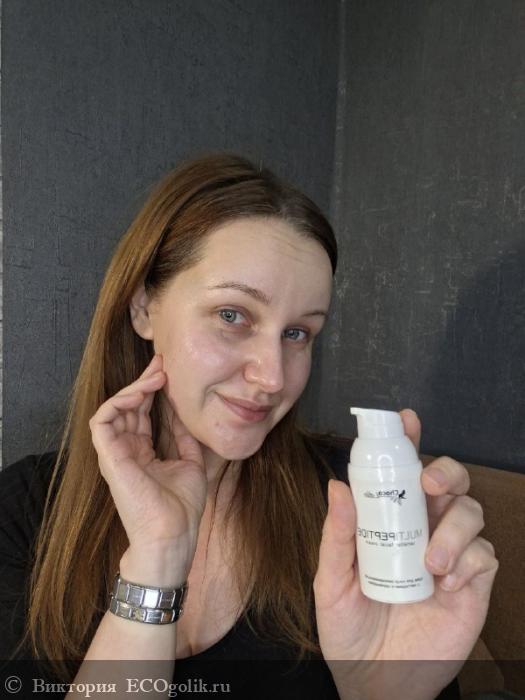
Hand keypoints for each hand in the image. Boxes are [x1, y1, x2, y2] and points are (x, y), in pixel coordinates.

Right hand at [89, 353, 206, 579]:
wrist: (173, 535)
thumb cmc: (181, 508)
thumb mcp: (189, 463)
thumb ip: (183, 437)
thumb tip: (184, 412)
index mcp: (142, 453)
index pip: (142, 414)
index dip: (153, 390)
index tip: (169, 371)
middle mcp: (126, 451)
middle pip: (129, 406)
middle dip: (145, 381)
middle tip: (162, 362)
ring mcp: (115, 453)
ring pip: (114, 408)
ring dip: (134, 387)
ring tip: (156, 375)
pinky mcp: (109, 456)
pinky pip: (103, 419)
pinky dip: (119, 401)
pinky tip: (141, 391)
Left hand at [313, 409, 498, 699]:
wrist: (374, 680)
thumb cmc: (349, 627)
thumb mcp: (331, 580)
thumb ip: (337, 534)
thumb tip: (338, 486)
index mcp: (389, 520)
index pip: (402, 473)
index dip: (408, 442)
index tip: (405, 420)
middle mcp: (424, 529)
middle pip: (450, 480)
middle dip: (446, 470)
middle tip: (429, 483)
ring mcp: (451, 555)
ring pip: (471, 512)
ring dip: (454, 529)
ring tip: (430, 562)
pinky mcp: (472, 584)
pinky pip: (485, 556)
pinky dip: (469, 562)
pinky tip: (447, 584)